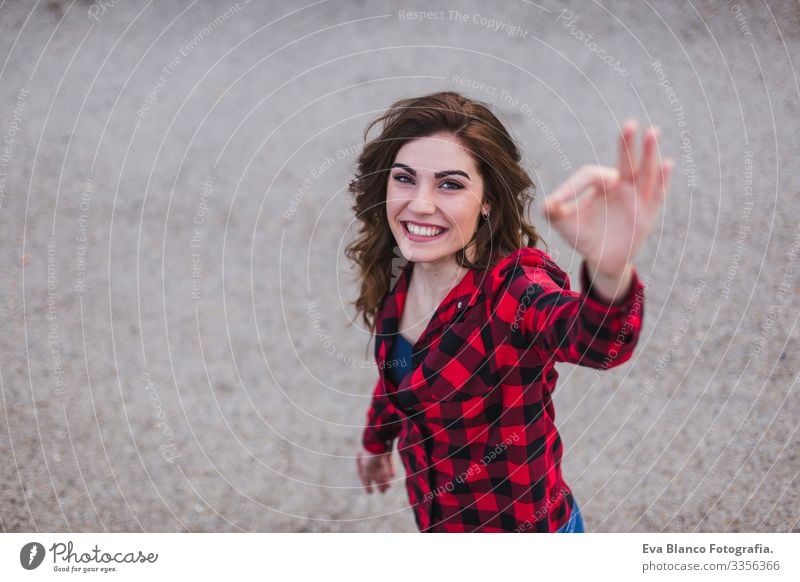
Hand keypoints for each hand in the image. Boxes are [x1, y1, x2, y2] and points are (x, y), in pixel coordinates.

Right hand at [356, 447, 394, 493]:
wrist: (381, 433)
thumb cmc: (371, 451)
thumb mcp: (367, 467)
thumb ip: (368, 476)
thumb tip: (371, 483)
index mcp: (360, 458)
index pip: (362, 474)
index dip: (366, 484)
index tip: (370, 493)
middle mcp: (368, 454)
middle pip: (373, 471)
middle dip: (378, 482)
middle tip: (383, 492)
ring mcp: (378, 450)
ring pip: (381, 467)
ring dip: (385, 477)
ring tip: (389, 487)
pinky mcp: (387, 447)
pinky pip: (388, 460)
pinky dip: (390, 467)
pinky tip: (392, 475)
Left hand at [542, 121, 672, 277]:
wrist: (601, 259)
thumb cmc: (583, 236)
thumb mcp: (565, 224)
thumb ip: (553, 212)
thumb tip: (547, 203)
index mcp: (600, 183)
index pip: (590, 175)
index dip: (574, 187)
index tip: (557, 203)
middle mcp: (621, 185)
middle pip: (626, 160)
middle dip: (627, 143)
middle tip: (630, 124)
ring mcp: (636, 198)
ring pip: (645, 172)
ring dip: (648, 153)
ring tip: (652, 132)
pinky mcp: (647, 215)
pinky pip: (658, 195)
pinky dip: (663, 180)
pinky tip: (667, 163)